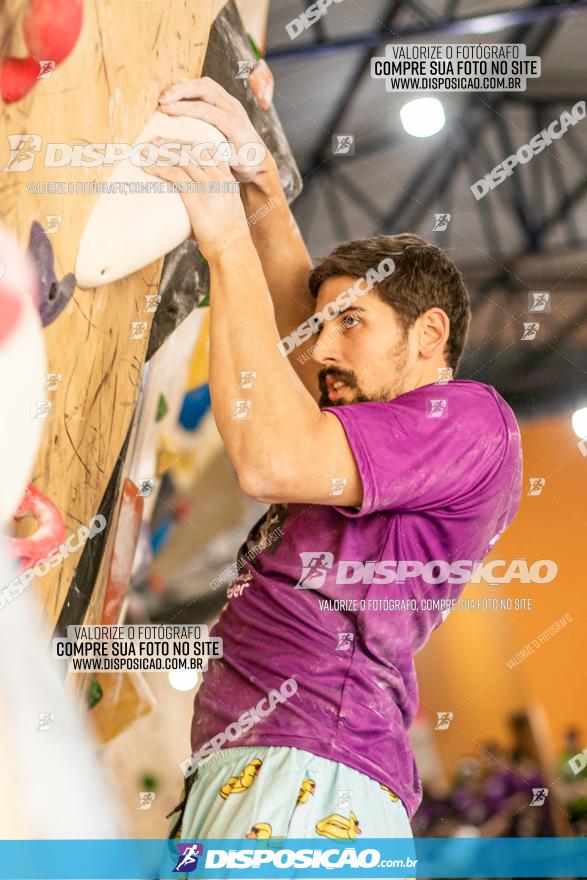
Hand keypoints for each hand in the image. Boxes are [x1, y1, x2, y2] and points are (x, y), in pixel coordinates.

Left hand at [143, 142, 249, 259]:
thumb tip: (186, 212)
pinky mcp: (196, 195)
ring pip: (182, 158)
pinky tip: (147, 167)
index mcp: (228, 179)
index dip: (189, 143)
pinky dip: (158, 168)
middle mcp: (219, 178)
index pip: (209, 150)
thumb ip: (209, 203)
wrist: (232, 250)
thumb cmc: (225, 239)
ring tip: (144, 152)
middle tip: (154, 142)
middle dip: (171, 143)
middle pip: (193, 150)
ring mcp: (208, 185)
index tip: (174, 142)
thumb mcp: (224, 214)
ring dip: (160, 153)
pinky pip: (174, 174)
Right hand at [158, 77, 275, 182]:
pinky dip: (190, 87)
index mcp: (234, 124)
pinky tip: (176, 95)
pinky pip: (206, 87)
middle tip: (161, 99)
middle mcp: (234, 108)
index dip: (183, 108)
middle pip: (204, 89)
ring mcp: (230, 102)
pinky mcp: (226, 101)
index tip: (164, 110)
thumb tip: (224, 162)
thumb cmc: (246, 166)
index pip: (205, 109)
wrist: (259, 159)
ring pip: (205, 84)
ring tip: (166, 95)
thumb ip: (233, 163)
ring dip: (184, 86)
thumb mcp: (242, 168)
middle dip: (181, 91)